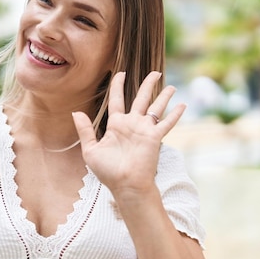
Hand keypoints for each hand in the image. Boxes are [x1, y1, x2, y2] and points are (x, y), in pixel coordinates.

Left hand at [72, 71, 185, 198]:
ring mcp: (144, 129)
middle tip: (155, 73)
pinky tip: (183, 104)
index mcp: (116, 125)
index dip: (118, 86)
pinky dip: (175, 114)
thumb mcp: (91, 149)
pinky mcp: (155, 137)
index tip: (120, 73)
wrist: (125, 185)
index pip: (117, 99)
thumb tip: (75, 112)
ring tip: (172, 86)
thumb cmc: (108, 171)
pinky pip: (166, 123)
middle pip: (141, 98)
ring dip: (164, 96)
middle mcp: (132, 124)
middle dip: (148, 85)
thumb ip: (85, 130)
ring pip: (156, 107)